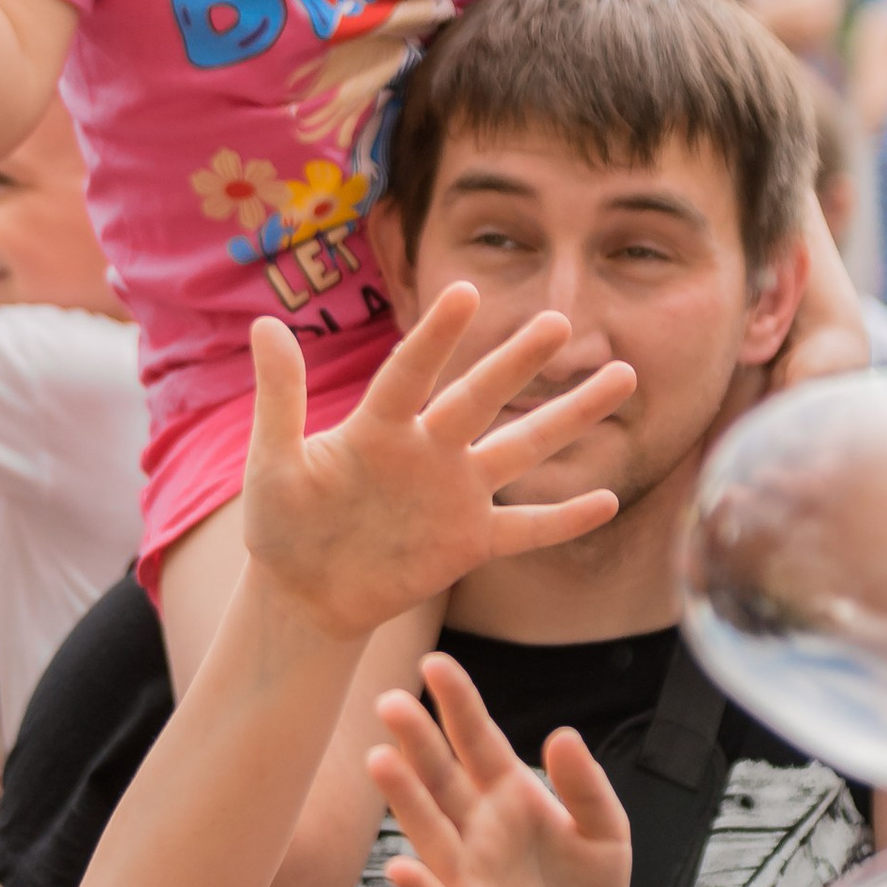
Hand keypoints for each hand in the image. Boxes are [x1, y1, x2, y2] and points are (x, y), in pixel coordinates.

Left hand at [239, 290, 633, 644]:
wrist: (305, 594)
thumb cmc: (284, 525)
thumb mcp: (272, 465)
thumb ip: (280, 399)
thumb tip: (265, 324)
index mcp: (380, 427)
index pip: (411, 373)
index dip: (436, 338)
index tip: (467, 292)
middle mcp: (428, 449)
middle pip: (481, 398)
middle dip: (518, 362)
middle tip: (560, 322)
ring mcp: (456, 494)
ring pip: (523, 448)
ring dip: (570, 416)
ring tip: (621, 375)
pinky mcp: (470, 542)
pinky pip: (526, 529)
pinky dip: (565, 519)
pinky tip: (610, 501)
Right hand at [369, 653, 629, 886]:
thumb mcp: (606, 832)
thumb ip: (587, 787)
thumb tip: (564, 734)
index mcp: (510, 795)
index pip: (479, 741)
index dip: (458, 703)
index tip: (434, 662)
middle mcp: (477, 826)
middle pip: (442, 776)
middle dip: (417, 739)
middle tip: (390, 700)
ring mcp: (465, 872)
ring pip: (428, 828)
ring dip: (404, 797)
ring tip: (380, 759)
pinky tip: (401, 868)